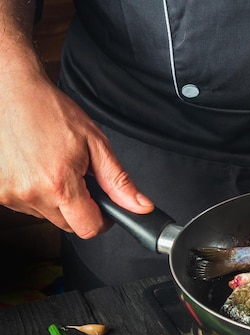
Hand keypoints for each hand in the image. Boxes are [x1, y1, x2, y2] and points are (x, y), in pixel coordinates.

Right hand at [0, 69, 153, 237]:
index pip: (88, 228)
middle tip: (78, 176)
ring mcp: (9, 193)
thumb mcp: (96, 144)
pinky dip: (36, 192)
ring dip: (56, 199)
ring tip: (53, 167)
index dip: (103, 220)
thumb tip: (140, 206)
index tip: (104, 208)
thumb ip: (118, 181)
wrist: (12, 92)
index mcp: (59, 184)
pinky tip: (36, 169)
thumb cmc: (51, 112)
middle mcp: (31, 193)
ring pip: (46, 215)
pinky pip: (26, 205)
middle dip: (80, 207)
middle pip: (68, 224)